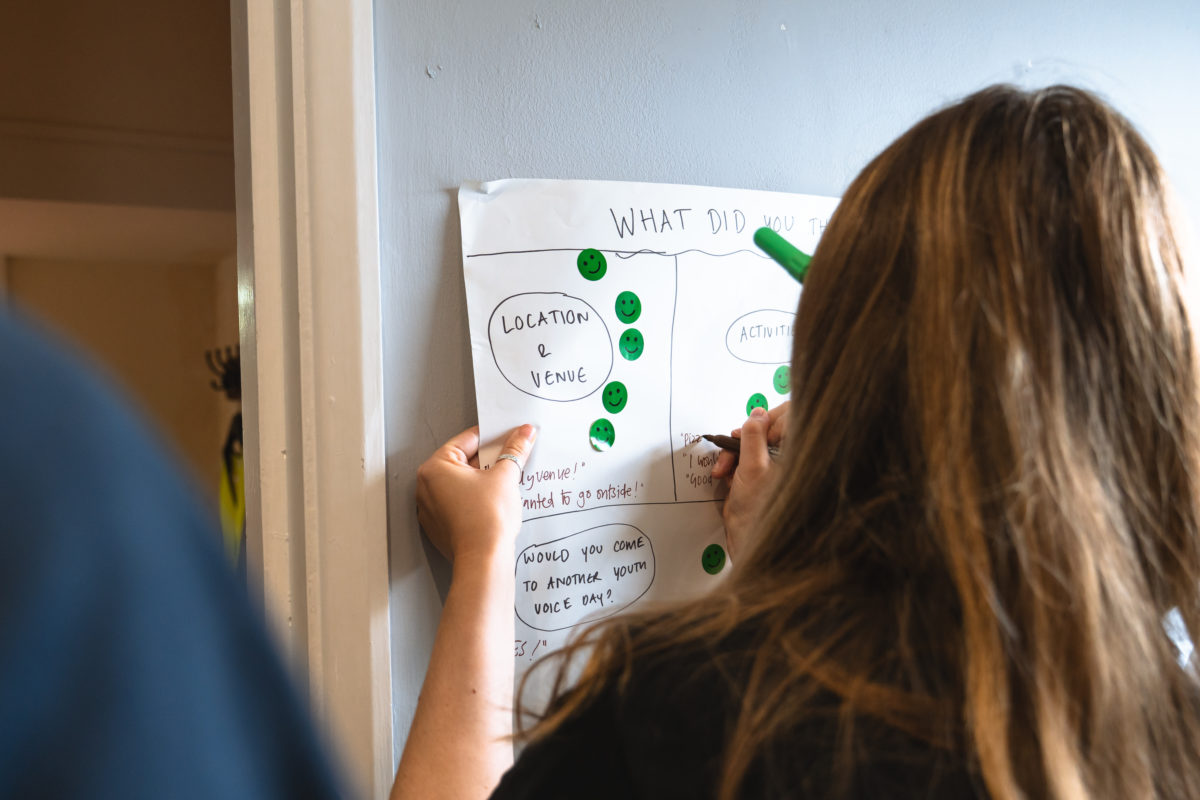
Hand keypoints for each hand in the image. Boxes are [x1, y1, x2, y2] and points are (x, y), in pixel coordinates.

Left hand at [416, 424, 536, 564]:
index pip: (467, 440)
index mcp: (435, 468)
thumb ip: (514, 450)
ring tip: (506, 481)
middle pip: (463, 462)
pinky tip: (495, 501)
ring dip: (483, 479)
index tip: (510, 435)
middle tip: (512, 457)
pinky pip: (459, 503)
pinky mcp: (440, 526)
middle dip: (489, 459)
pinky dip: (475, 498)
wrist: (484, 559)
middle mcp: (427, 487)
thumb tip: (523, 434)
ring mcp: (431, 509)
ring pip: (461, 483)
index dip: (493, 436)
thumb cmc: (486, 520)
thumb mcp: (505, 476)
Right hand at [711, 403, 787, 556]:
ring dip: (731, 453)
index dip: (767, 420)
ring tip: (723, 470)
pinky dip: (730, 464)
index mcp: (796, 455)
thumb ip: (754, 437)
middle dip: (742, 438)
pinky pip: (741, 457)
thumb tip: (758, 413)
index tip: (751, 429)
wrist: (746, 541)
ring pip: (749, 443)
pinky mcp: (756, 475)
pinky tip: (726, 477)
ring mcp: (771, 467)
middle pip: (764, 429)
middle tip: (732, 448)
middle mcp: (787, 458)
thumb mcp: (754, 468)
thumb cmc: (758, 514)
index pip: (789, 419)